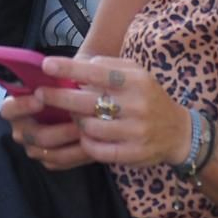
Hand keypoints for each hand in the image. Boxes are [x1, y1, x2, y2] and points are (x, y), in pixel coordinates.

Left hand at [18, 55, 192, 170]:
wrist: (178, 132)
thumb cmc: (148, 96)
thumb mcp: (136, 73)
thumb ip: (108, 66)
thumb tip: (77, 64)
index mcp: (136, 81)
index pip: (97, 72)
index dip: (70, 69)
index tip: (47, 65)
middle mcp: (137, 105)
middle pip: (87, 102)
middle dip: (58, 97)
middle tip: (39, 94)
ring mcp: (136, 132)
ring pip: (89, 127)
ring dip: (75, 121)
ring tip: (72, 115)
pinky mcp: (133, 153)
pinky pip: (98, 150)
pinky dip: (86, 143)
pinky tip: (85, 135)